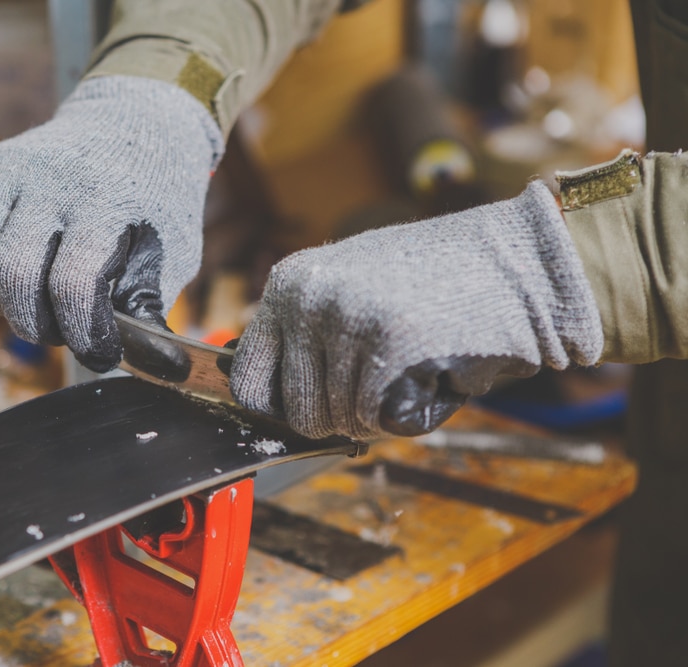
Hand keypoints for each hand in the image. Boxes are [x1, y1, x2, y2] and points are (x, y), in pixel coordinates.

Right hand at [0, 76, 222, 371]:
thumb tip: (152, 366)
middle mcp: (50, 180)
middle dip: (35, 324)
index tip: (98, 352)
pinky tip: (6, 272)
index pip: (73, 283)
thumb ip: (151, 305)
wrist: (134, 120)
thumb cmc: (157, 197)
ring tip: (34, 306)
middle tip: (61, 332)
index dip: (81, 334)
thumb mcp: (174, 249)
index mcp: (105, 200)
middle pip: (13, 273)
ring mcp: (10, 171)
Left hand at [230, 182, 602, 439]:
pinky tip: (433, 373)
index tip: (310, 414)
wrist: (521, 260)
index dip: (282, 410)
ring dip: (381, 414)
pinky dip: (410, 414)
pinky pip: (381, 419)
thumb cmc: (440, 282)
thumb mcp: (353, 288)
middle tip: (384, 387)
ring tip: (416, 365)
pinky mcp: (389, 345)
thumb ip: (310, 336)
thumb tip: (275, 405)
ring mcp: (345, 320)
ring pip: (343, 421)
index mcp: (289, 283)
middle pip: (300, 413)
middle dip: (343, 417)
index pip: (249, 380)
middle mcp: (307, 299)